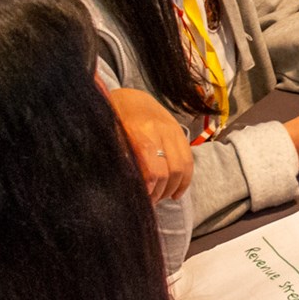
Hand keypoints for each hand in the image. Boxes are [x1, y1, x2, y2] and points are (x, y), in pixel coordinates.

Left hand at [107, 87, 192, 202]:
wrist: (131, 96)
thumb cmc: (114, 118)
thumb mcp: (109, 134)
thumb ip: (118, 156)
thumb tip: (126, 185)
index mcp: (140, 131)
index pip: (153, 170)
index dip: (149, 190)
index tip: (141, 202)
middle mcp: (161, 131)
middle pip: (170, 171)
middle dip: (160, 192)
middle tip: (149, 203)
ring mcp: (173, 131)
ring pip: (183, 168)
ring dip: (173, 187)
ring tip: (160, 198)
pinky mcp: (180, 134)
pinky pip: (189, 161)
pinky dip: (185, 180)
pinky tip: (175, 192)